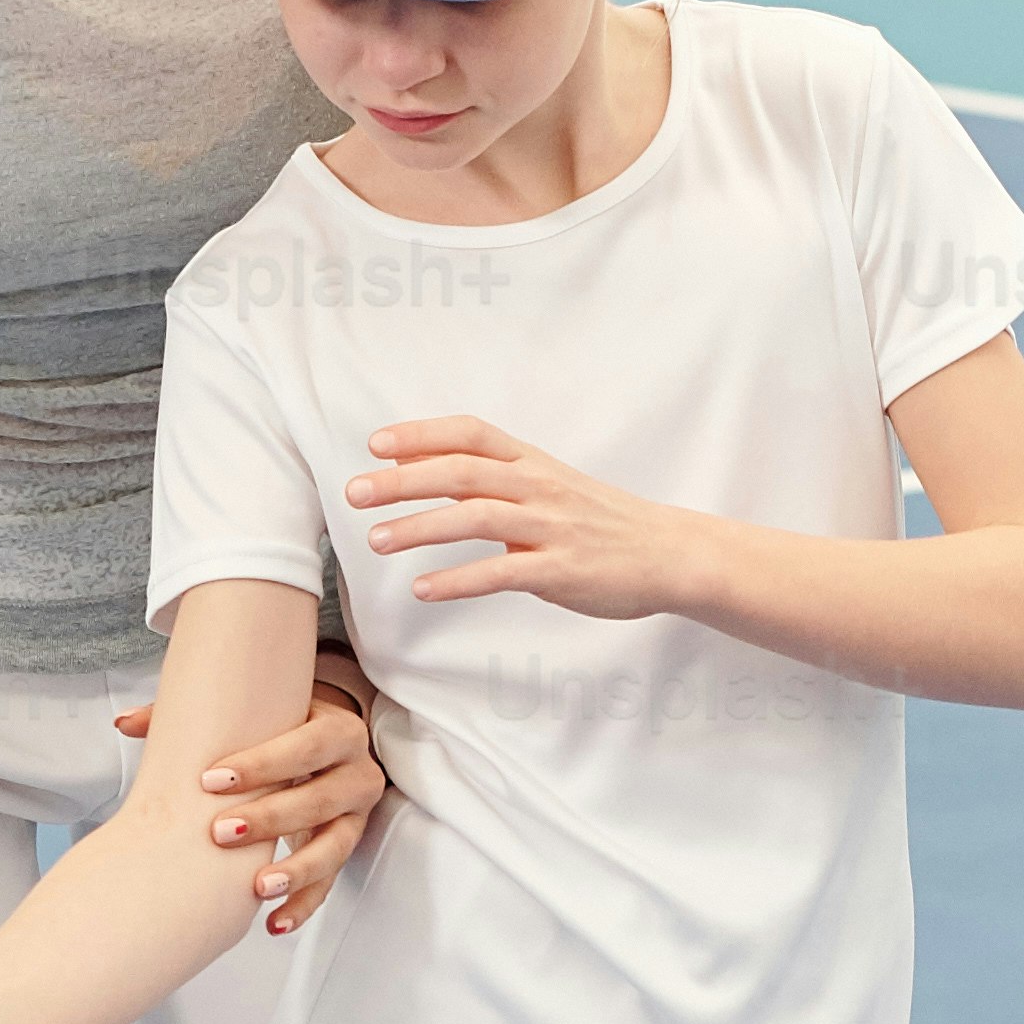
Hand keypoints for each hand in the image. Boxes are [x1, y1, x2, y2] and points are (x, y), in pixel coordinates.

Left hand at [116, 638, 393, 934]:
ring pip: (336, 846)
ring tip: (258, 887)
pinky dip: (304, 905)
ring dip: (298, 870)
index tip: (212, 780)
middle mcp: (357, 771)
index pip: (309, 744)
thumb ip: (193, 716)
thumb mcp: (251, 714)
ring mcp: (355, 815)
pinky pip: (330, 883)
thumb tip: (124, 722)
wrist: (321, 745)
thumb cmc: (278, 728)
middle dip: (273, 817)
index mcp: (337, 729)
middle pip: (323, 797)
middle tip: (221, 832)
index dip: (264, 763)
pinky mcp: (346, 849)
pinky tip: (274, 922)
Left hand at [351, 416, 714, 626]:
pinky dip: (457, 580)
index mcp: (533, 463)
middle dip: (402, 481)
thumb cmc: (600, 522)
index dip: (422, 435)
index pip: (471, 434)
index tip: (376, 444)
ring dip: (419, 528)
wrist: (667, 554)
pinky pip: (500, 573)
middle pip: (462, 472)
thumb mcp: (547, 487)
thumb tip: (424, 470)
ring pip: (475, 518)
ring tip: (375, 541)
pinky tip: (423, 589)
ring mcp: (551, 528)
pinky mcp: (561, 571)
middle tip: (355, 493)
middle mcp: (539, 487)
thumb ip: (491, 480)